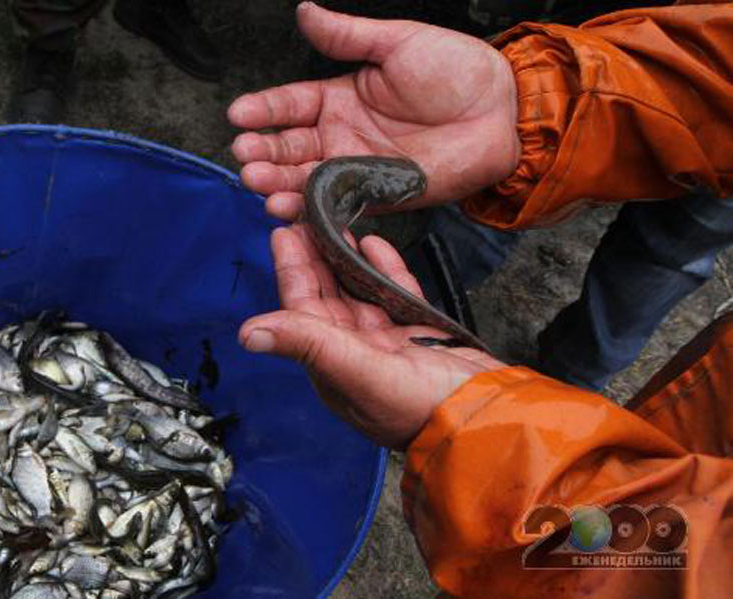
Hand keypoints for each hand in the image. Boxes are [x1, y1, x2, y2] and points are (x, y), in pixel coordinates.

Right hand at [228, 2, 519, 220]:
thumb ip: (347, 36)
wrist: (499, 112)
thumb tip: (305, 11)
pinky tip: (286, 207)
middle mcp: (342, 134)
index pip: (290, 104)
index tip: (238, 114)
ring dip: (276, 182)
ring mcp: (356, 167)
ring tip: (255, 182)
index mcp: (342, 96)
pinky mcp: (376, 196)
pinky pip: (335, 205)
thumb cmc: (455, 71)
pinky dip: (309, 209)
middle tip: (243, 155)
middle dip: (262, 152)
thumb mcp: (397, 43)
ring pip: (304, 178)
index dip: (263, 110)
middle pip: (289, 146)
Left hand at [238, 225, 504, 447]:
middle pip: (327, 296)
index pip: (302, 310)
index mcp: (332, 366)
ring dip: (346, 258)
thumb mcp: (357, 372)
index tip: (281, 232)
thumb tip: (246, 333)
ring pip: (359, 291)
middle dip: (315, 257)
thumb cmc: (419, 406)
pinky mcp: (419, 335)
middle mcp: (354, 353)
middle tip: (305, 216)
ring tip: (337, 221)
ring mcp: (388, 344)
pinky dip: (385, 269)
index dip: (291, 271)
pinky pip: (396, 294)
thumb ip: (307, 345)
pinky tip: (374, 244)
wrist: (487, 419)